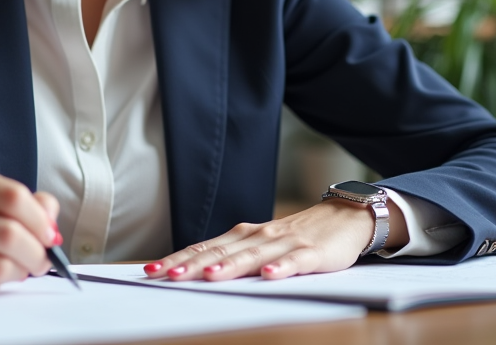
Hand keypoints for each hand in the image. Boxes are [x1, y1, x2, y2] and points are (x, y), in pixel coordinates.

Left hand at [144, 198, 406, 281]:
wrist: (344, 218)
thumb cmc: (297, 236)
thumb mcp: (261, 245)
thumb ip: (232, 257)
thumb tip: (194, 272)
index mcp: (243, 235)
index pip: (204, 248)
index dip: (178, 259)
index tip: (151, 271)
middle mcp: (259, 236)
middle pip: (221, 252)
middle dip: (193, 265)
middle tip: (168, 277)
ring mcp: (285, 243)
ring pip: (253, 255)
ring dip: (231, 266)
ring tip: (210, 278)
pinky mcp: (312, 253)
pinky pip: (295, 261)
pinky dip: (282, 267)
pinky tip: (270, 275)